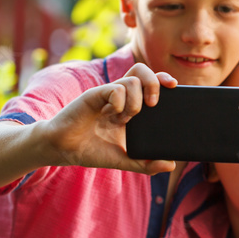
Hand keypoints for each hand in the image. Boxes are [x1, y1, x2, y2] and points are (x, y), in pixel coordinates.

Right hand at [45, 63, 176, 173]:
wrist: (63, 149)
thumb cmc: (91, 150)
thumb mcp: (124, 160)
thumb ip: (146, 164)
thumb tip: (171, 165)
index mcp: (129, 107)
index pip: (149, 83)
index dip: (162, 80)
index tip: (174, 86)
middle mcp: (119, 97)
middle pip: (142, 72)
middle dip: (154, 83)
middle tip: (153, 104)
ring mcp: (107, 95)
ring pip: (132, 81)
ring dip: (135, 102)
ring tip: (125, 119)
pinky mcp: (94, 95)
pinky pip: (115, 89)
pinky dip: (119, 102)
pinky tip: (112, 115)